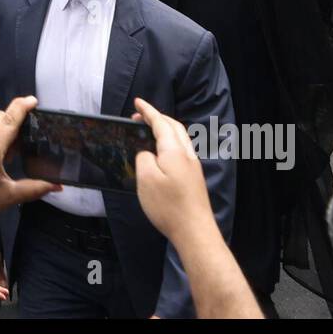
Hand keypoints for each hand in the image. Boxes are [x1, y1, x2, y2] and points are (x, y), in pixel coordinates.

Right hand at [132, 98, 211, 243]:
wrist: (195, 232)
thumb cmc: (168, 206)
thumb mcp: (146, 179)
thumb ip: (144, 159)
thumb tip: (147, 154)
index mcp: (174, 151)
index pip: (161, 123)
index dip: (148, 111)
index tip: (137, 102)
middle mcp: (187, 155)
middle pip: (174, 127)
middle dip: (158, 117)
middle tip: (140, 116)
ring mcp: (193, 167)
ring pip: (180, 138)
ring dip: (165, 129)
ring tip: (149, 131)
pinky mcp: (194, 179)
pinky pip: (181, 150)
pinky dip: (169, 143)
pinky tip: (162, 154)